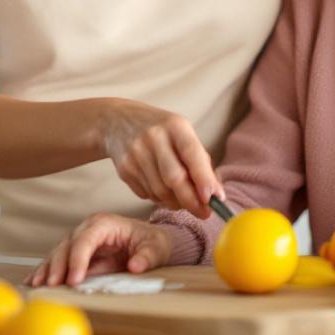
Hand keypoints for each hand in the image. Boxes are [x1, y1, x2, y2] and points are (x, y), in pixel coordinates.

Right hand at [25, 213, 172, 287]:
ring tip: (37, 286)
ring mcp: (79, 238)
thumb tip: (135, 266)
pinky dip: (45, 270)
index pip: (86, 239)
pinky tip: (33, 282)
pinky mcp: (76, 251)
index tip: (74, 279)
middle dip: (58, 265)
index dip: (78, 258)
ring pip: (58, 252)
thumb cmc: (152, 242)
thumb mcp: (155, 248)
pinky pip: (58, 260)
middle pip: (67, 245)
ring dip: (47, 269)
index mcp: (105, 223)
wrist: (150, 241)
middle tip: (53, 285)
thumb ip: (146, 256)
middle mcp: (88, 228)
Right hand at [102, 100, 222, 219]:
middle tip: (204, 213)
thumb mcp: (183, 134)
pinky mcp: (124, 169)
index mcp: (175, 125)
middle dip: (191, 200)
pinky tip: (162, 190)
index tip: (214, 199)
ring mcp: (136, 153)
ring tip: (182, 200)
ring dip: (176, 202)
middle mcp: (154, 137)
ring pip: (160, 191)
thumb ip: (200, 162)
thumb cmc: (162, 131)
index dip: (203, 178)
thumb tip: (216, 195)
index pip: (192, 153)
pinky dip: (159, 199)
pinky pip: (147, 194)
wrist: (118, 121)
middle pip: (174, 178)